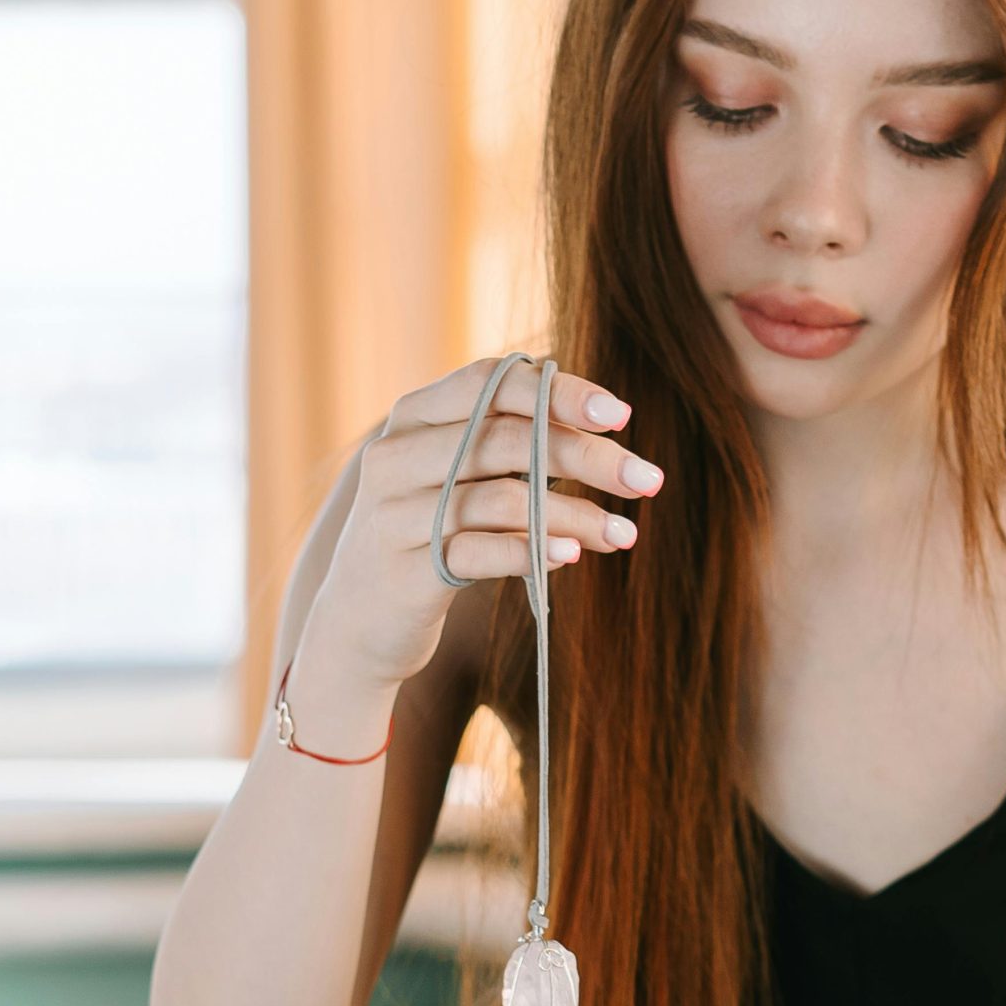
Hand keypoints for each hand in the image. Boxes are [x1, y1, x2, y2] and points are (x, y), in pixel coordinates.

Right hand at [307, 353, 664, 692]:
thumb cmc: (426, 538)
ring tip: (623, 533)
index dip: (559, 392)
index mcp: (413, 417)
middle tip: (648, 479)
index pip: (492, 383)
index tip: (620, 415)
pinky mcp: (404, 572)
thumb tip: (601, 432)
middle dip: (587, 457)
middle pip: (506, 438)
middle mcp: (396, 455)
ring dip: (574, 515)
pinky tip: (572, 557)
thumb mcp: (456, 480)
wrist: (357, 623)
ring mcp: (395, 514)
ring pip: (501, 498)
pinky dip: (531, 553)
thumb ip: (505, 446)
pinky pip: (478, 554)